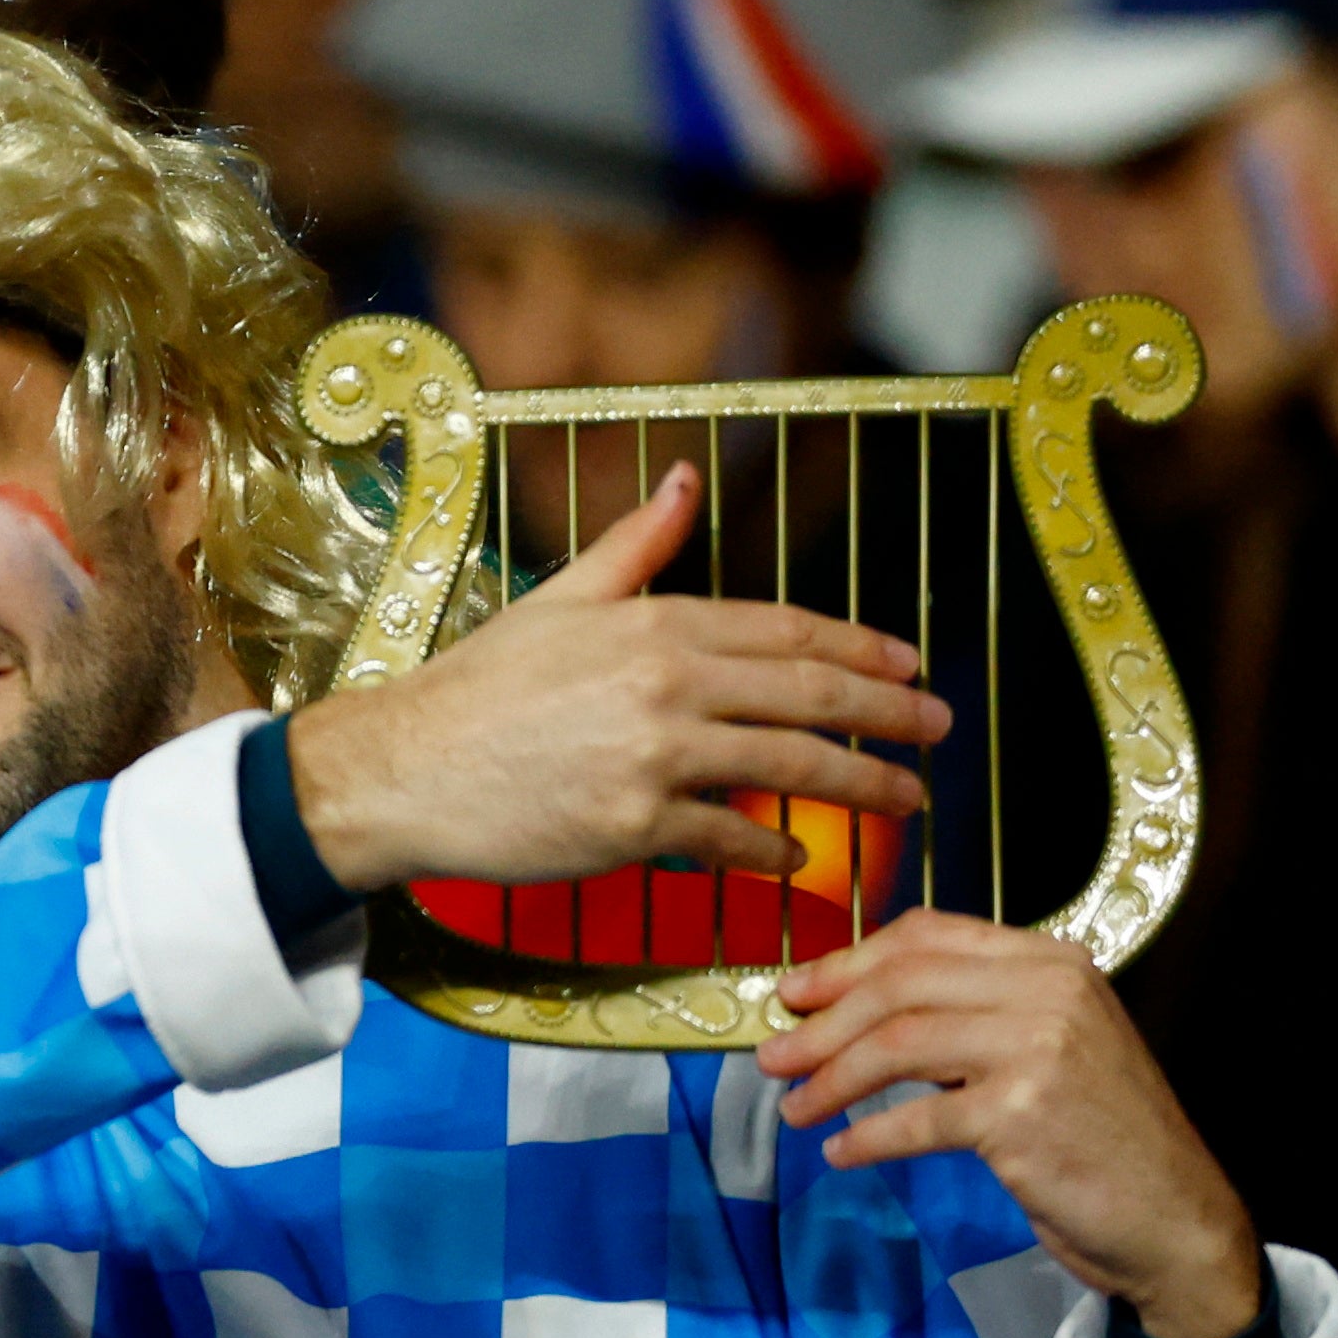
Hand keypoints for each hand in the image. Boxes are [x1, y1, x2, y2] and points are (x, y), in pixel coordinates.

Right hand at [280, 464, 941, 899]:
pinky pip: (730, 837)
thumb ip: (635, 547)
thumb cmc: (474, 689)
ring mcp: (656, 756)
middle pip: (813, 697)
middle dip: (891, 715)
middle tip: (939, 731)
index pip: (790, 632)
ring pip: (791, 768)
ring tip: (906, 798)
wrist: (399, 771)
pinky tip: (799, 854)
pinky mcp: (634, 824)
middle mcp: (668, 684)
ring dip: (862, 784)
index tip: (909, 667)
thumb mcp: (558, 601)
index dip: (864, 649)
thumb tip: (684, 482)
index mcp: (656, 624)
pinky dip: (773, 849)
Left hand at [763, 909, 1266, 1337]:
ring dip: (830, 1078)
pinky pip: (916, 1119)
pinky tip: (841, 1151)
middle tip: (771, 1058)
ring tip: (793, 1108)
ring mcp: (1042, 1049)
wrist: (1172, 1216)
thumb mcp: (1044, 1050)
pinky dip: (867, 1137)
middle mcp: (1052, 991)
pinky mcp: (1024, 1114)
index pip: (930, 936)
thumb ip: (969, 1019)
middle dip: (822, 1022)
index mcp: (1054, 962)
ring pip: (898, 1044)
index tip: (793, 993)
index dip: (846, 961)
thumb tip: (846, 1014)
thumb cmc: (1095, 1135)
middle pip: (901, 985)